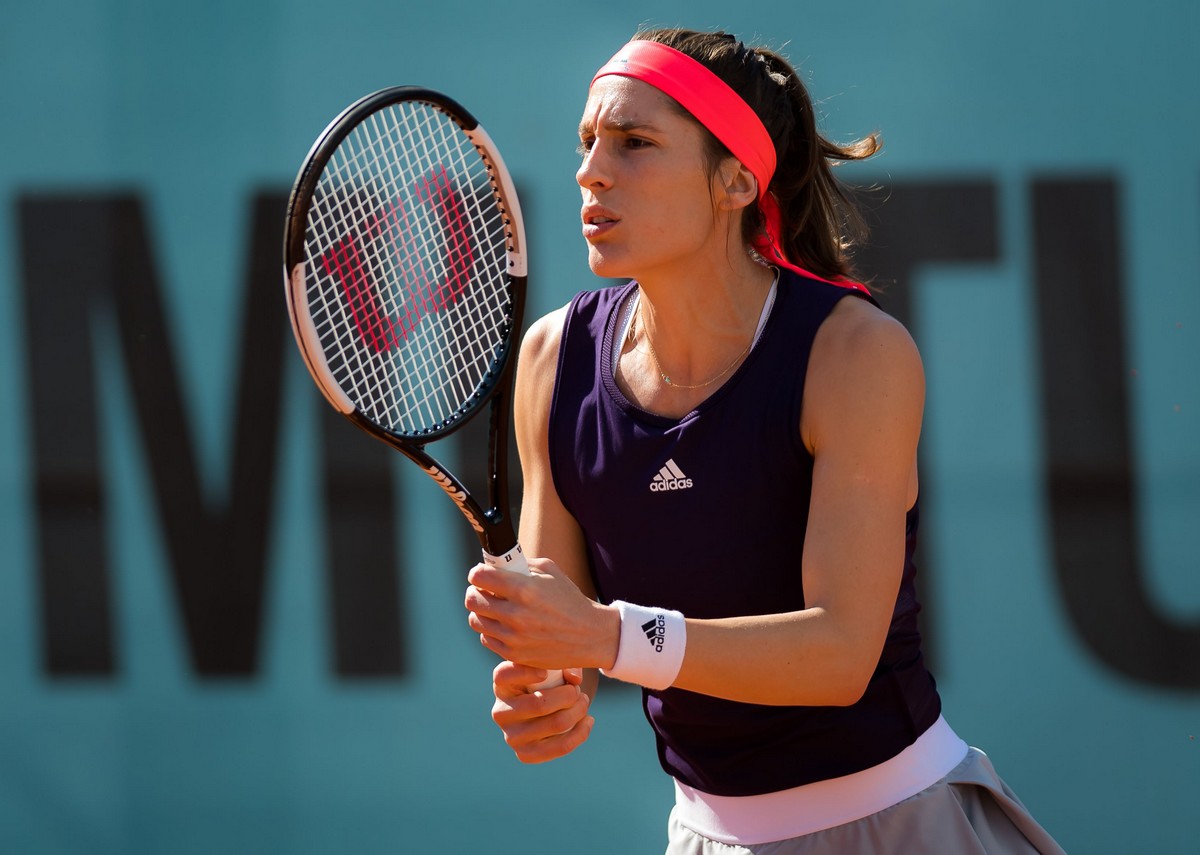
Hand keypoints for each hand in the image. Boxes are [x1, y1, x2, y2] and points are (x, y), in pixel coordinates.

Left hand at [464, 557, 618, 670]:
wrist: (589, 636)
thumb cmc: (569, 599)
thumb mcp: (550, 571)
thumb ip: (521, 564)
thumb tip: (497, 563)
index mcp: (524, 589)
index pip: (480, 577)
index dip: (478, 573)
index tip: (481, 574)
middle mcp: (516, 615)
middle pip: (472, 600)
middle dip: (475, 591)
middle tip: (483, 590)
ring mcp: (513, 638)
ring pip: (475, 620)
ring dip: (481, 611)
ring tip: (493, 608)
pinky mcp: (514, 655)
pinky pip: (486, 638)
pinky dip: (491, 630)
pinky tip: (504, 624)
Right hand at [490, 661, 593, 762]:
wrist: (545, 709)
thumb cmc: (548, 680)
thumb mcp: (553, 667)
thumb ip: (566, 664)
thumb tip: (574, 679)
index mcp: (501, 685)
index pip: (504, 675)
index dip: (526, 673)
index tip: (546, 672)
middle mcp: (500, 712)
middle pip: (540, 704)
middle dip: (569, 695)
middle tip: (578, 689)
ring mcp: (512, 737)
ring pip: (556, 724)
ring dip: (578, 711)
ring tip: (584, 701)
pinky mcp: (525, 754)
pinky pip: (561, 746)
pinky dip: (581, 732)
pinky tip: (588, 720)